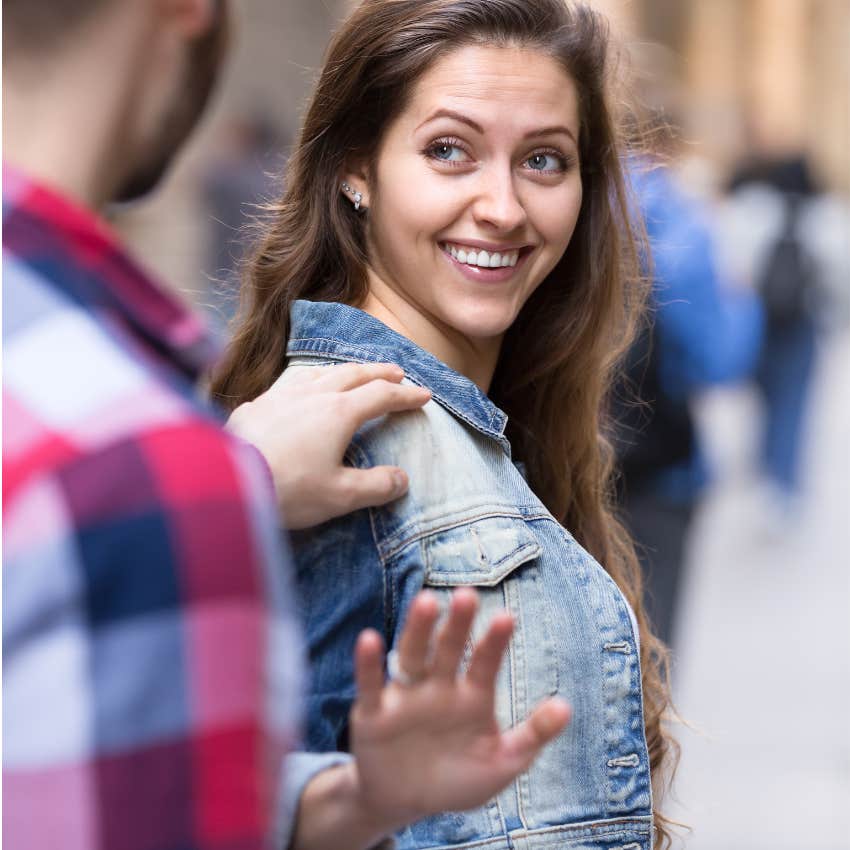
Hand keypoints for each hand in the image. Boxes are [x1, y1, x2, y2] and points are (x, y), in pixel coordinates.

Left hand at [225, 362, 430, 528]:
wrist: (226, 482)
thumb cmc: (287, 490)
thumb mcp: (340, 496)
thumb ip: (375, 486)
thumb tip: (402, 479)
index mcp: (338, 413)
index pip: (381, 396)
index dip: (405, 395)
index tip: (424, 395)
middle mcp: (311, 395)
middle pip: (353, 374)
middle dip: (379, 372)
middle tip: (397, 372)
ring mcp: (279, 396)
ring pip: (319, 373)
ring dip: (343, 371)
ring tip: (352, 374)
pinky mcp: (254, 405)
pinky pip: (289, 383)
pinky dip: (308, 381)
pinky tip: (300, 391)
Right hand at [348, 588, 570, 832]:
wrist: (405, 804)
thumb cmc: (457, 778)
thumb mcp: (500, 762)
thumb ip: (532, 735)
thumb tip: (567, 706)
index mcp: (472, 695)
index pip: (485, 663)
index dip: (494, 642)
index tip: (506, 618)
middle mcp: (439, 686)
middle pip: (449, 649)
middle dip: (457, 624)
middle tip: (467, 595)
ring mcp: (406, 697)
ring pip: (413, 656)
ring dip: (418, 630)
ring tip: (426, 601)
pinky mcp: (374, 714)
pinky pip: (371, 686)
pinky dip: (368, 664)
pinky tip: (369, 639)